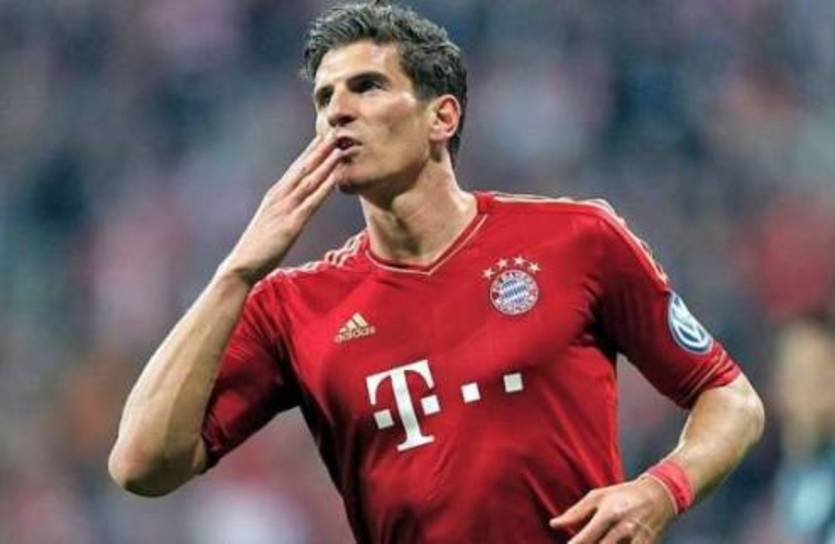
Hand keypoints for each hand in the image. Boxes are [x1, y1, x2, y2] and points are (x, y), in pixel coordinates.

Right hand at [220, 133, 345, 284]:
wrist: (241, 265)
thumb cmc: (258, 247)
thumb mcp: (274, 222)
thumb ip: (284, 210)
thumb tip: (297, 205)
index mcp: (276, 195)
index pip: (297, 168)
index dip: (311, 151)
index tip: (325, 135)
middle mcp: (280, 196)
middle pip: (304, 167)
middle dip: (320, 148)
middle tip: (336, 130)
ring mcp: (285, 208)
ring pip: (310, 179)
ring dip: (326, 161)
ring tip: (339, 145)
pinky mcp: (291, 224)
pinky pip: (312, 202)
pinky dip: (325, 187)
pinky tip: (336, 176)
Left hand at [549, 477, 675, 543]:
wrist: (659, 496)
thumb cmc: (623, 494)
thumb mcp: (598, 496)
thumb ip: (576, 512)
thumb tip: (554, 524)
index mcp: (610, 513)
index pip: (587, 537)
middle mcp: (624, 529)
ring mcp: (638, 540)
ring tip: (598, 541)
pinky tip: (611, 543)